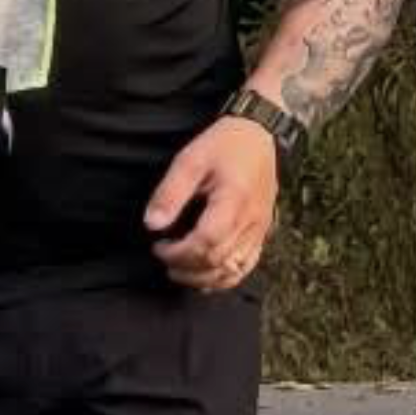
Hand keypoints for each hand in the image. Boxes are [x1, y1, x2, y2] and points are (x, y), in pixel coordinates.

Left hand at [144, 116, 277, 291]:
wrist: (259, 136)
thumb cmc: (224, 145)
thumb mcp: (190, 160)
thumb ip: (170, 193)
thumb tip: (152, 225)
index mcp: (233, 200)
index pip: (206, 242)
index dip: (178, 253)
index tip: (158, 246)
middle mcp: (251, 220)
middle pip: (218, 261)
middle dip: (186, 267)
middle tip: (163, 256)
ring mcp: (260, 229)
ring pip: (234, 270)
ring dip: (203, 278)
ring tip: (179, 270)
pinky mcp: (262, 233)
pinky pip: (247, 266)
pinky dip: (224, 277)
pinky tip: (204, 275)